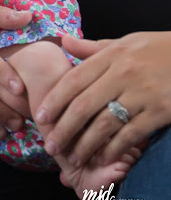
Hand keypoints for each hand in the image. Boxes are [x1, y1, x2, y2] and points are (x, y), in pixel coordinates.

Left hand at [35, 32, 170, 165]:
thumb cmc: (155, 49)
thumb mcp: (124, 42)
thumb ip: (92, 47)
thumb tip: (63, 41)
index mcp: (111, 55)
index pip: (74, 80)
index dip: (55, 101)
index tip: (40, 117)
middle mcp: (123, 74)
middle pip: (83, 106)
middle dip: (63, 129)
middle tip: (50, 146)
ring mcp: (142, 93)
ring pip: (104, 124)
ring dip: (85, 145)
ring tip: (74, 157)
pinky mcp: (160, 111)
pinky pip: (130, 134)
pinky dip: (114, 148)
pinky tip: (103, 157)